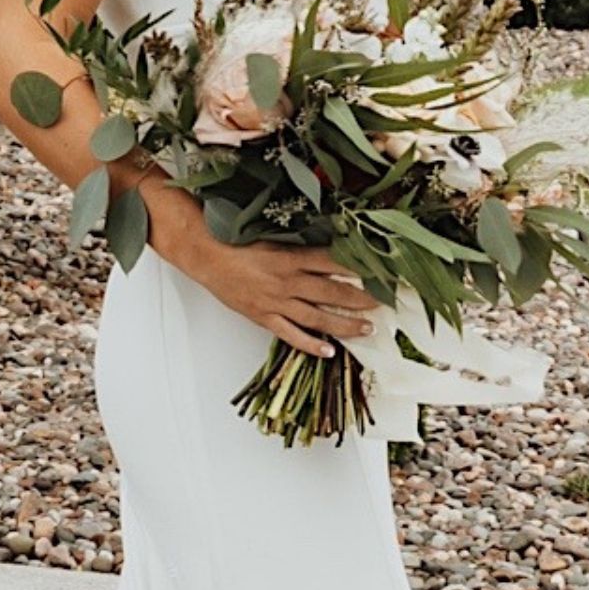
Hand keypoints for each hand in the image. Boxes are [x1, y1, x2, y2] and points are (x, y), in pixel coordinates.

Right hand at [167, 219, 373, 361]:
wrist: (205, 255)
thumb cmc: (235, 242)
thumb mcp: (273, 238)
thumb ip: (300, 246)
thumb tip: (331, 248)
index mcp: (290, 257)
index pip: (334, 263)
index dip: (360, 268)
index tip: (380, 272)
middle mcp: (287, 281)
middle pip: (332, 292)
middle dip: (361, 299)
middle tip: (383, 303)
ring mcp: (276, 302)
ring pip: (318, 317)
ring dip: (345, 324)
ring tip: (367, 329)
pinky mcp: (264, 317)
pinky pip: (291, 335)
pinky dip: (311, 345)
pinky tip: (328, 351)